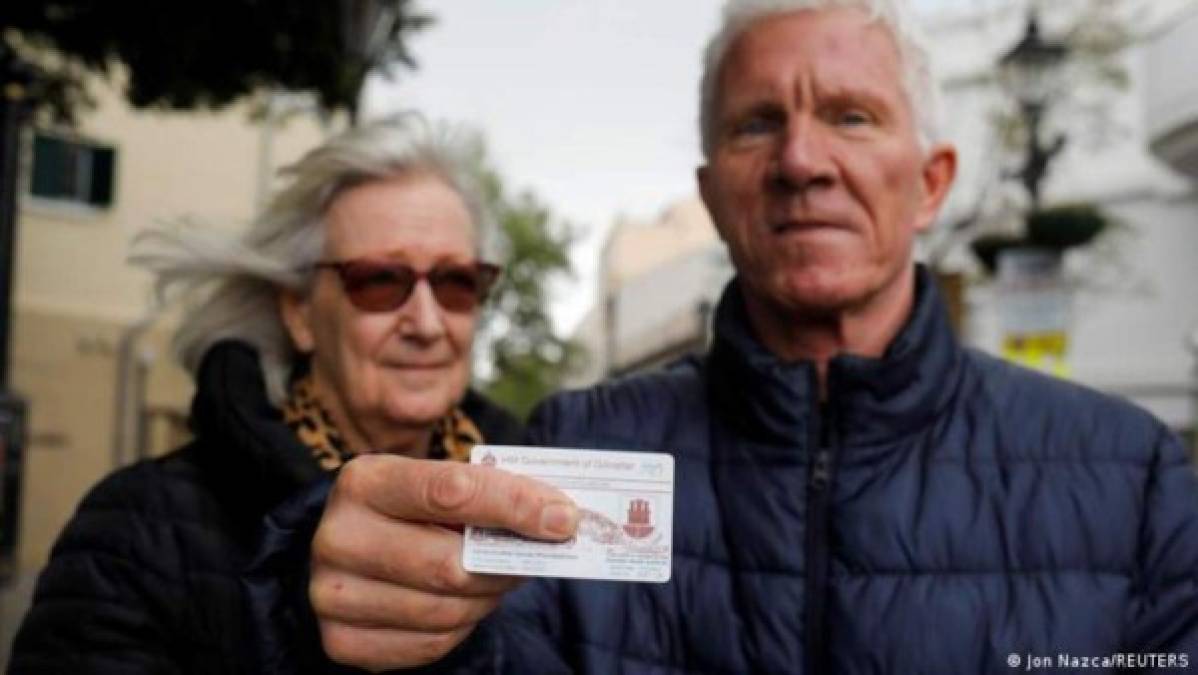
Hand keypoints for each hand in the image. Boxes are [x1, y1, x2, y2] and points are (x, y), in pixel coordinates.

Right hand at [309, 454, 578, 671]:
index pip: (450, 492)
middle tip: (536, 556)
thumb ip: (488, 494)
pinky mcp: (342, 641)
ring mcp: (332, 594)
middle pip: (448, 565)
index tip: (564, 518)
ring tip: (498, 579)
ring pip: (444, 609)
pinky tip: (464, 604)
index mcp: (364, 482)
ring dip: (487, 597)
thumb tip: (559, 520)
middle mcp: (338, 536)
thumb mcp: (437, 484)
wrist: (351, 552)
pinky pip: (429, 644)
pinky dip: (461, 627)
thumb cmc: (411, 512)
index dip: (515, 506)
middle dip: (505, 564)